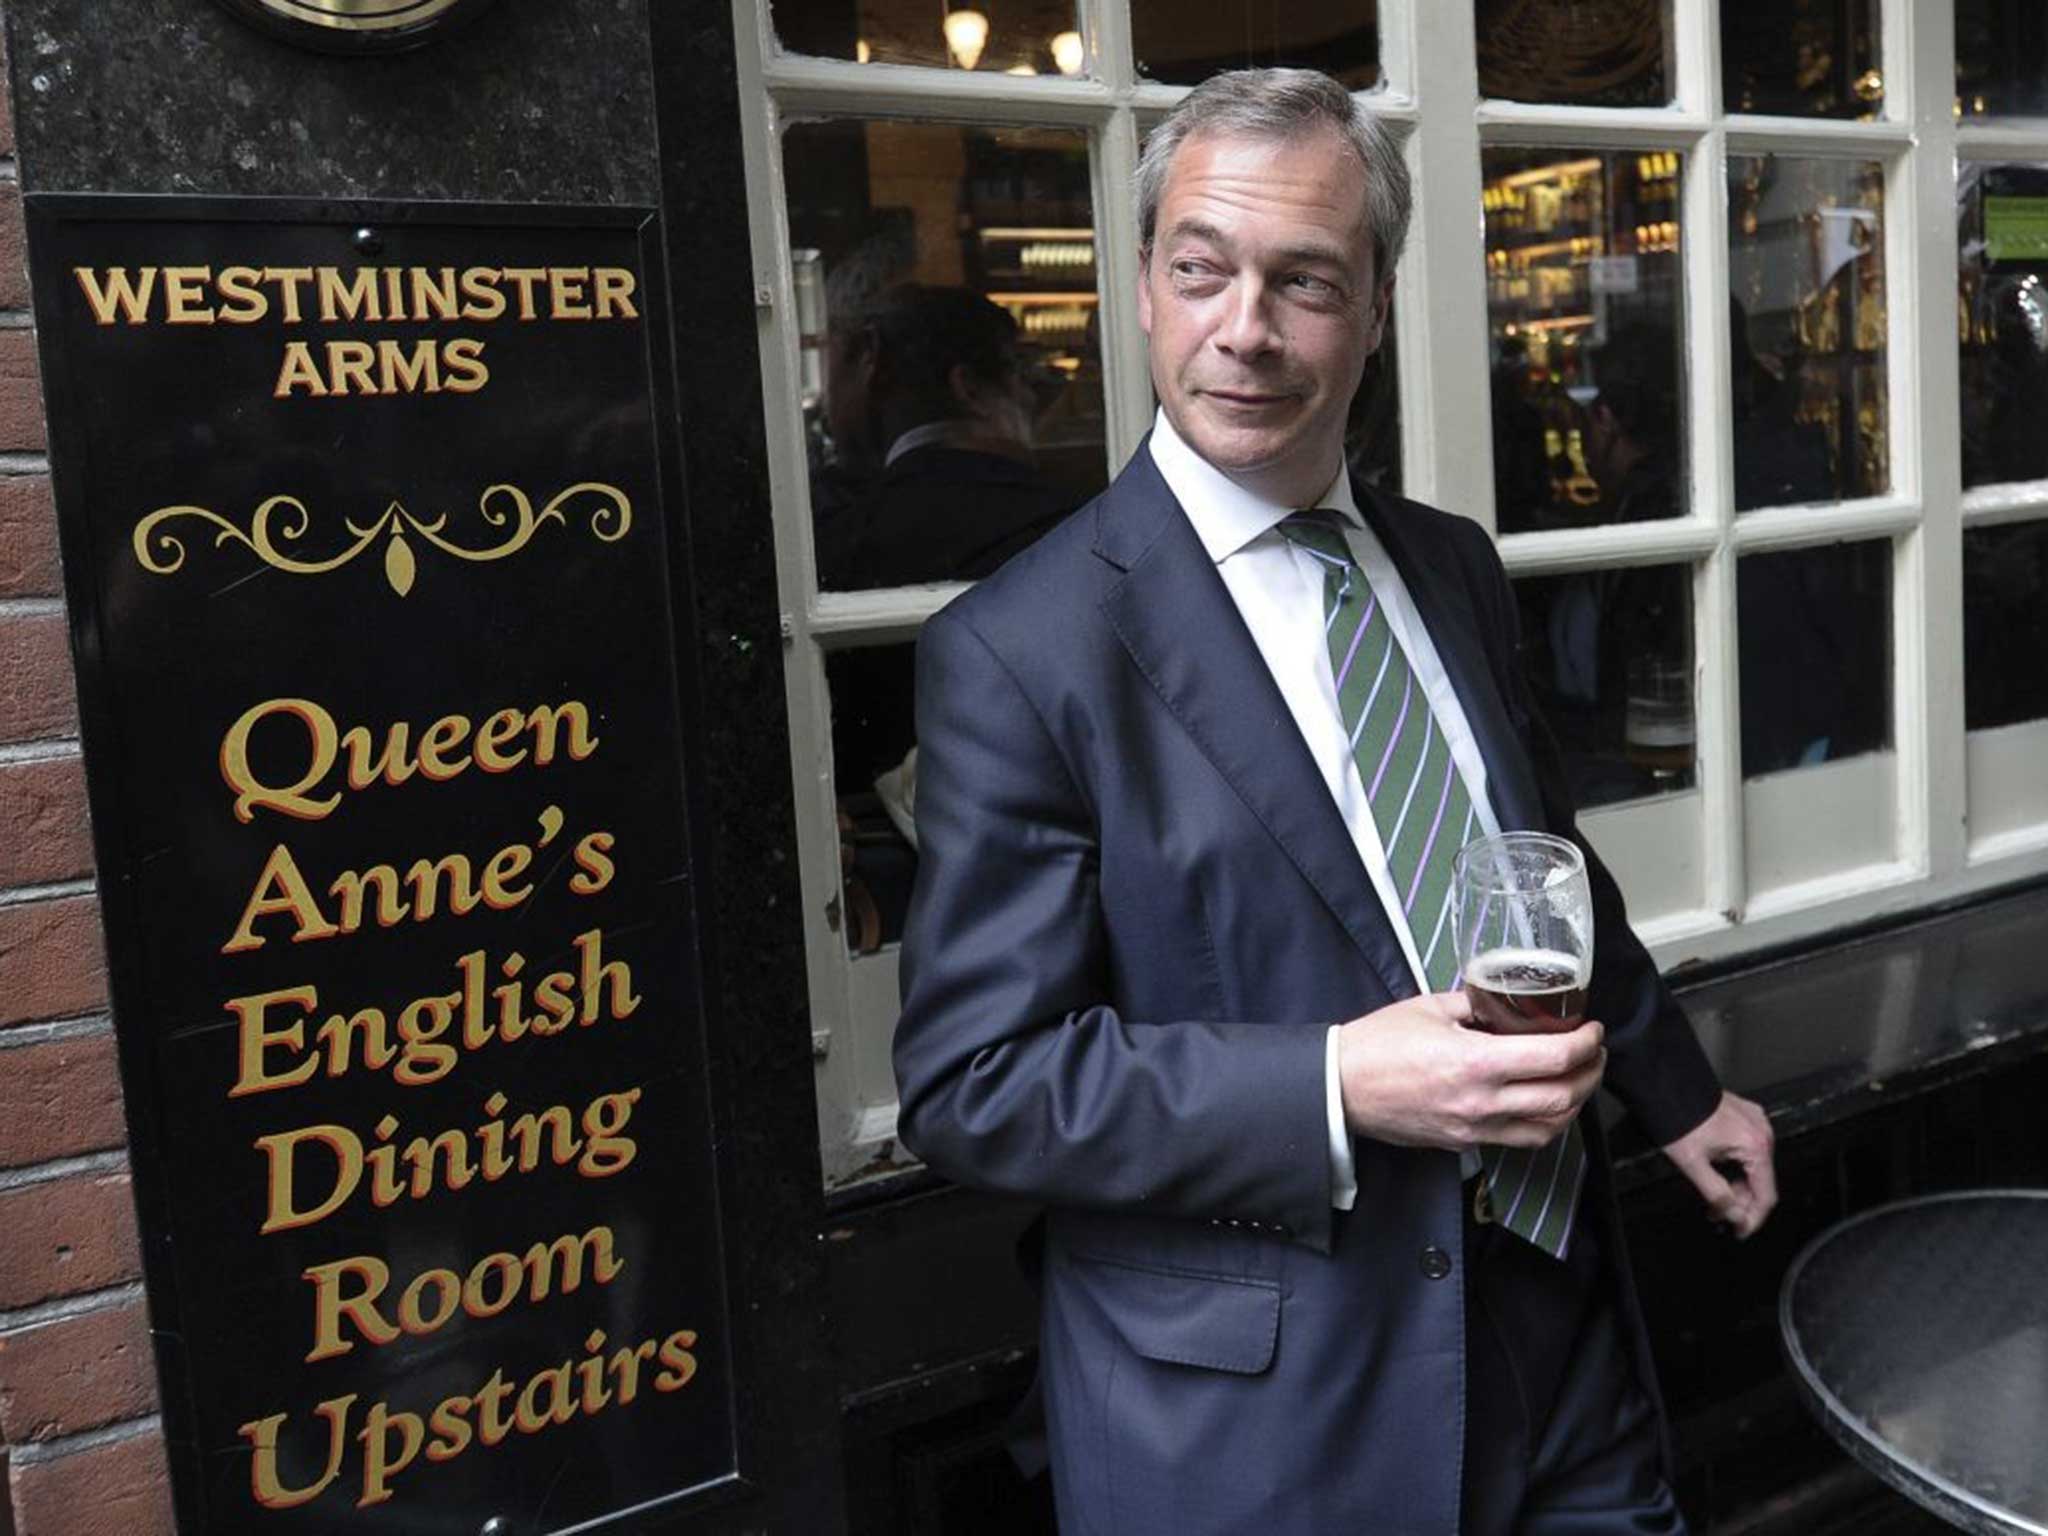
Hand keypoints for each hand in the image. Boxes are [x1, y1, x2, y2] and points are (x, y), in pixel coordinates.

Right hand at [1336, 993, 1605, 1150]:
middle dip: (1590, 1074)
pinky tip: (1548, 1104)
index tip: (1593, 1030)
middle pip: (1561, 1098)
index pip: (1553, 1059)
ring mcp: (1474, 1129)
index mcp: (1475, 1062)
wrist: (1341, 1087)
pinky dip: (1546, 1124)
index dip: (1585, 1044)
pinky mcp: (1464, 1143)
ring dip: (1574, 1104)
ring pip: (1548, 1128)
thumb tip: (1509, 1001)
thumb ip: (1477, 1005)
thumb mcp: (1431, 1007)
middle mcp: (1482, 1102)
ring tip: (1579, 1080)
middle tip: (1594, 1053)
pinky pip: (1520, 1140)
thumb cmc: (1379, 1042)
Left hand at [1660, 1091, 1776, 1238]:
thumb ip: (1717, 1195)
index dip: (1753, 1219)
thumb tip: (1734, 1216)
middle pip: (1761, 1181)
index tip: (1740, 1232)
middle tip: (1716, 1213)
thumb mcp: (1693, 1164)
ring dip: (1737, 1184)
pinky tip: (1718, 1171)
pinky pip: (1749, 1149)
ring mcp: (1755, 1121)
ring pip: (1755, 1165)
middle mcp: (1762, 1132)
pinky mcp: (1745, 1116)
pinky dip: (1736, 1165)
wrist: (1666, 1085)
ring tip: (1714, 1195)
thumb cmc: (1678, 1118)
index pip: (1766, 1196)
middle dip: (1740, 1201)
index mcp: (1755, 1145)